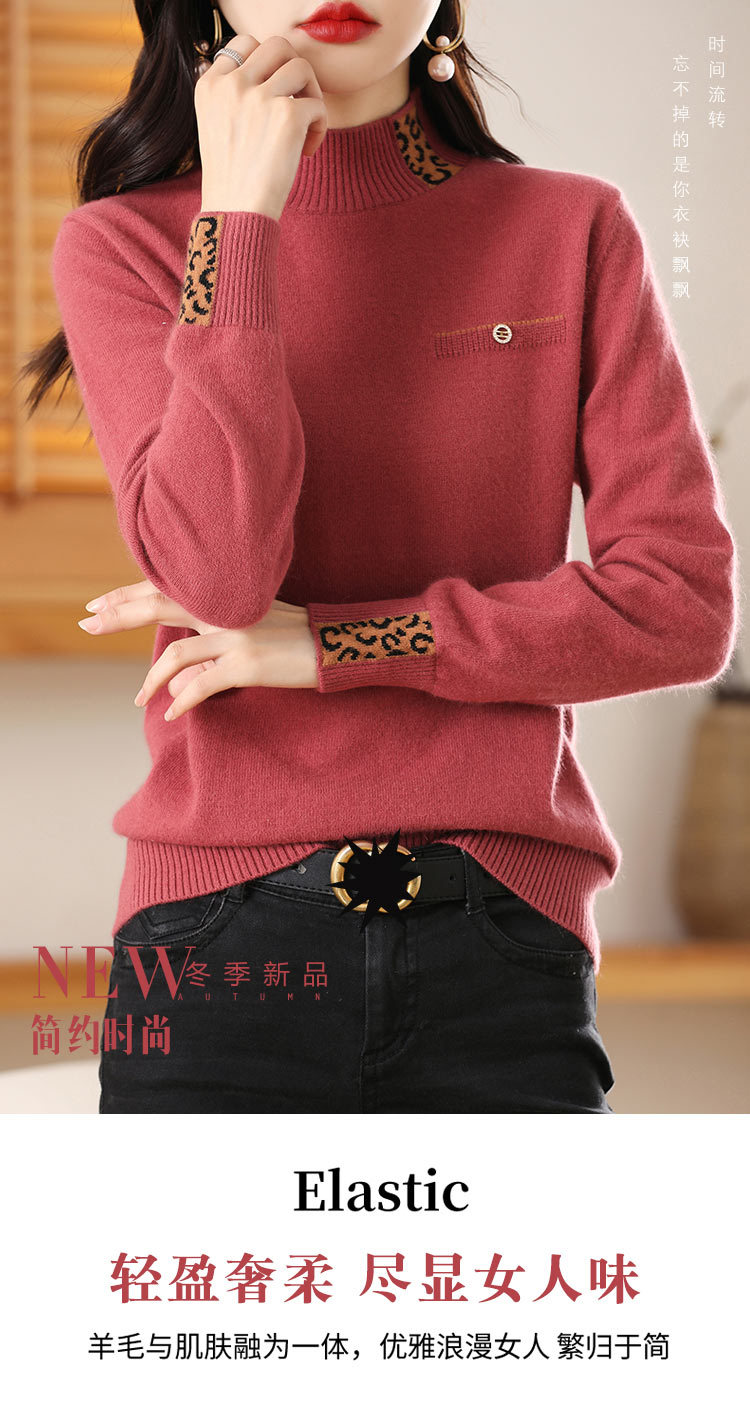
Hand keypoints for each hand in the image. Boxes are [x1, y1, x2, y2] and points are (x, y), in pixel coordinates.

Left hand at [78, 580, 318, 717]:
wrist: (335, 645)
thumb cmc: (294, 638)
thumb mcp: (250, 629)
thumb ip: (210, 646)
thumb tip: (174, 682)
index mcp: (223, 595)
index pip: (164, 587)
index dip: (128, 594)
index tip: (98, 604)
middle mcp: (224, 610)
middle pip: (158, 605)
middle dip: (118, 615)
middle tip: (87, 623)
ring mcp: (234, 637)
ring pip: (176, 656)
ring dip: (151, 681)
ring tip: (138, 699)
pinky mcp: (246, 665)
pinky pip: (201, 685)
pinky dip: (182, 701)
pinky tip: (171, 714)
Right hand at [195, 33, 327, 220]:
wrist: (236, 214)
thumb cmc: (232, 179)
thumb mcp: (217, 126)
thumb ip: (233, 94)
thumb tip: (270, 73)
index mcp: (210, 85)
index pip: (245, 44)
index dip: (267, 67)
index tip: (273, 96)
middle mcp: (232, 85)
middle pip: (277, 45)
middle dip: (294, 72)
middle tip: (296, 104)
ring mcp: (258, 98)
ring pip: (302, 67)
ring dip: (311, 94)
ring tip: (305, 126)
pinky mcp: (286, 116)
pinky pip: (318, 106)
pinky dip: (320, 128)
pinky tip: (307, 151)